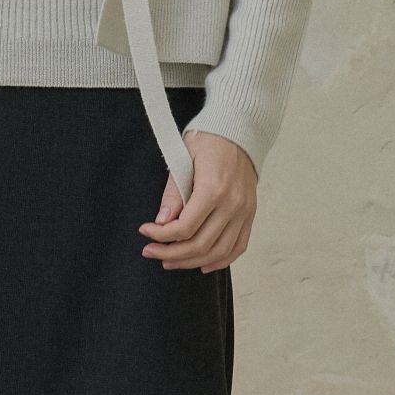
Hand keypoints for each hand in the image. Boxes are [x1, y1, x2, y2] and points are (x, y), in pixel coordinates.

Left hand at [138, 130, 254, 271]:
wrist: (239, 130)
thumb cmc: (209, 139)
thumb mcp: (183, 158)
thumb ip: (173, 192)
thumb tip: (162, 222)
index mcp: (214, 189)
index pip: (184, 227)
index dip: (160, 235)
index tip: (145, 231)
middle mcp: (232, 204)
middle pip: (200, 245)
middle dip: (171, 254)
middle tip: (151, 252)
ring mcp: (244, 212)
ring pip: (218, 251)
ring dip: (191, 262)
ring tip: (170, 261)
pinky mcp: (249, 214)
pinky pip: (238, 246)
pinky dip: (221, 260)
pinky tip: (202, 264)